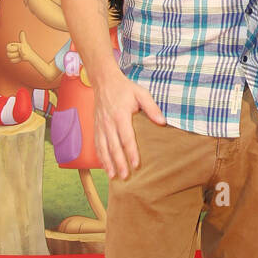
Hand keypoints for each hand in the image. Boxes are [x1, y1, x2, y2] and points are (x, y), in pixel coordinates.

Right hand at [92, 65, 165, 179]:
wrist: (104, 81)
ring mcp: (100, 125)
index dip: (131, 152)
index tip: (136, 164)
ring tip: (113, 176)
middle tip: (125, 176)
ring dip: (108, 163)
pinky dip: (100, 156)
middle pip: (114, 146)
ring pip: (103, 148)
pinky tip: (105, 166)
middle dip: (119, 162)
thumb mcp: (141, 93)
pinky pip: (97, 144)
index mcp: (120, 115)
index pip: (126, 138)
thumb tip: (162, 122)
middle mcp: (108, 123)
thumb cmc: (125, 88)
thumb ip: (152, 108)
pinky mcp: (96, 126)